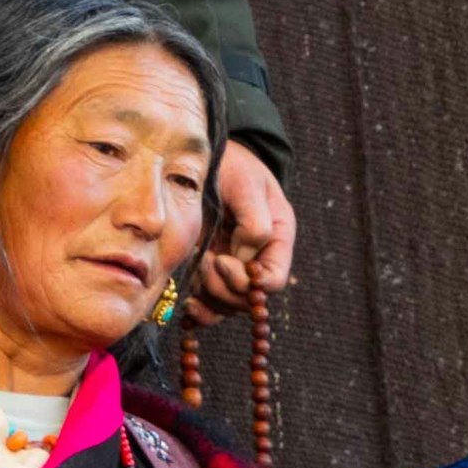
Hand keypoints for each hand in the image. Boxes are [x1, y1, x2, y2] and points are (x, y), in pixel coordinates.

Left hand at [194, 150, 296, 312]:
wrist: (205, 157)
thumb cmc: (231, 164)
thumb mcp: (246, 183)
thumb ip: (254, 220)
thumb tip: (246, 258)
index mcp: (277, 237)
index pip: (273, 280)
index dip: (250, 282)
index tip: (224, 261)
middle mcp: (259, 258)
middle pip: (249, 298)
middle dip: (226, 286)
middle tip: (207, 261)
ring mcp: (235, 266)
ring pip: (229, 305)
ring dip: (210, 296)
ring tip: (197, 269)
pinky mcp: (211, 270)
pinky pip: (210, 303)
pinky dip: (201, 310)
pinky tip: (190, 304)